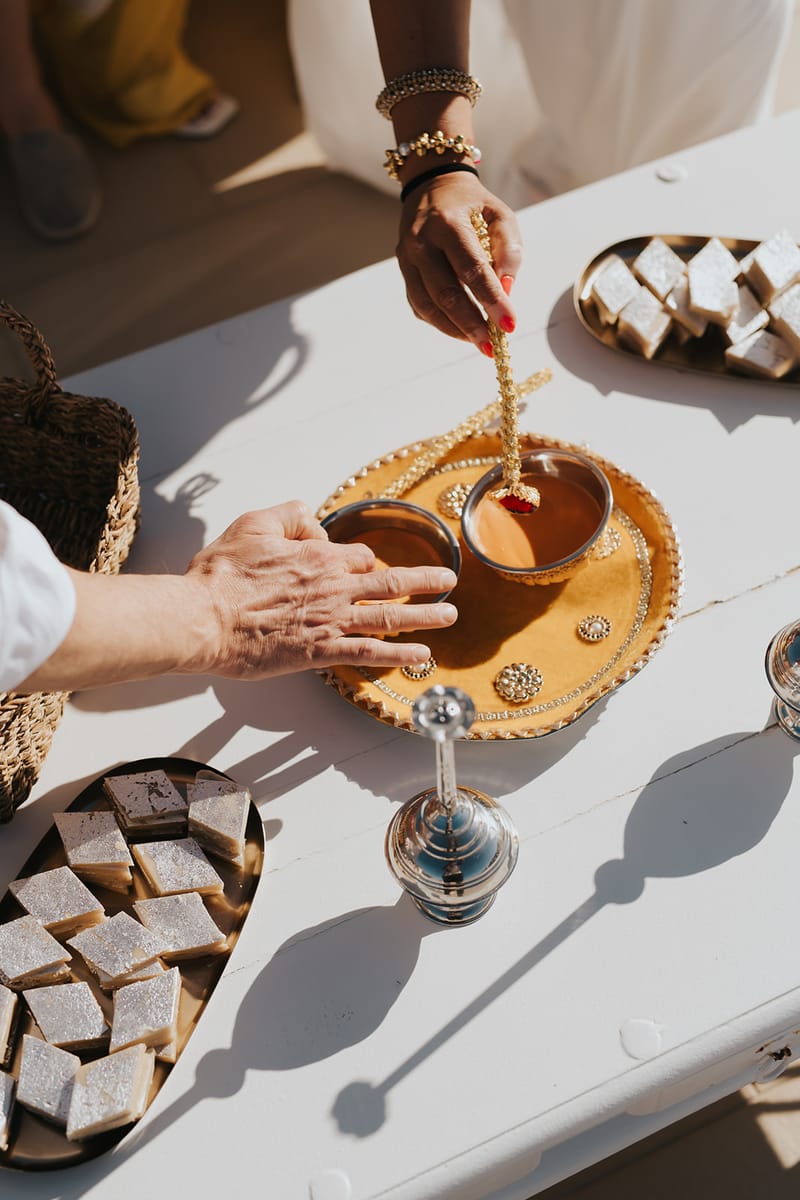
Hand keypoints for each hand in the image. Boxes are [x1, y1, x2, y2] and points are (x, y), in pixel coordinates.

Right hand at [184, 501, 457, 677]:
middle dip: (425, 581)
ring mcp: (330, 621)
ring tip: (450, 616)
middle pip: (391, 582)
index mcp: (318, 556)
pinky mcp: (320, 652)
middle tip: (449, 582)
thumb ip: (289, 516)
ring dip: (425, 616)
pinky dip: (399, 655)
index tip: (365, 569)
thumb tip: (314, 522)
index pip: (359, 558)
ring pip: (390, 617)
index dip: (365, 562)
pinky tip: (421, 656)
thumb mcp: (253, 525)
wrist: (204, 619)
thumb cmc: (222, 576)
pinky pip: (370, 653)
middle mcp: (334, 588)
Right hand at [397, 172, 522, 350]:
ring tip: (480, 344)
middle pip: (446, 294)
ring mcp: (406, 259)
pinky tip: (462, 330)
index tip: (510, 325)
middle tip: (493, 347)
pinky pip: (420, 306)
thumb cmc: (472, 205)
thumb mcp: (499, 214)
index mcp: (447, 223)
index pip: (471, 269)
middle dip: (472, 324)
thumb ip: (507, 249)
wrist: (431, 187)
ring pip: (428, 306)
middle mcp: (421, 242)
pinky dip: (441, 323)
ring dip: (455, 330)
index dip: (492, 299)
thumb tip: (506, 290)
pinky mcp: (404, 273)